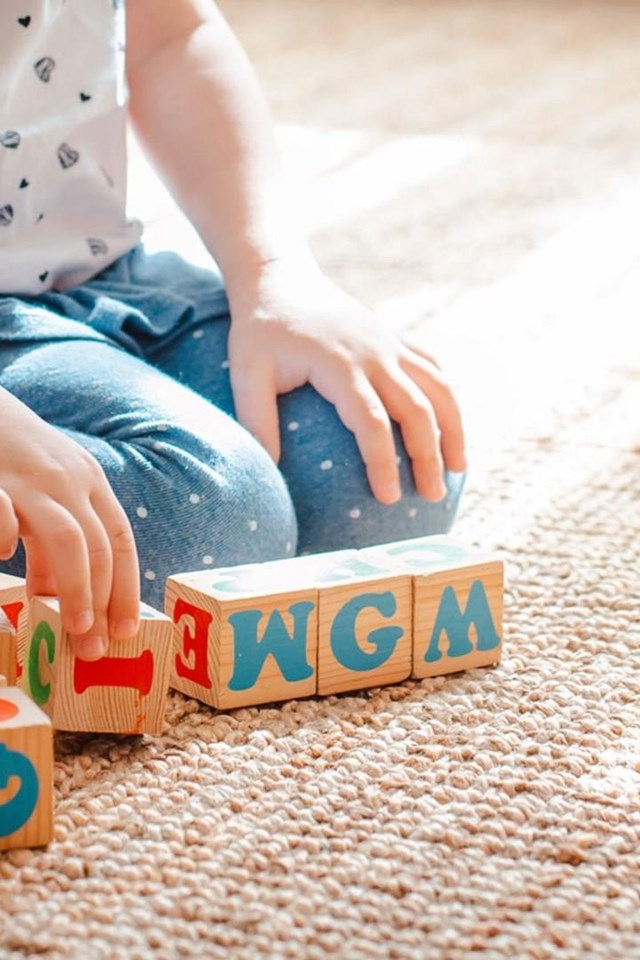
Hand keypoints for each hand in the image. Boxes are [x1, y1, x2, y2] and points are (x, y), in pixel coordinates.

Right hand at [0, 388, 139, 659]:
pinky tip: (3, 557)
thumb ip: (52, 545)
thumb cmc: (8, 459)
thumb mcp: (43, 497)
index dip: (127, 587)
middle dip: (101, 602)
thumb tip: (64, 602)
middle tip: (94, 648)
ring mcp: (31, 477)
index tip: (126, 630)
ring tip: (74, 628)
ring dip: (76, 588)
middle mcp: (69, 478)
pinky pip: (6, 513)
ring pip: (70, 538)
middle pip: (101, 546)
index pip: (120, 540)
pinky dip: (7, 535)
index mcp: (88, 482)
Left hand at [226, 253, 465, 502]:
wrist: (280, 278)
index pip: (372, 420)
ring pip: (439, 387)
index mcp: (340, 363)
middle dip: (429, 455)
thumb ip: (256, 421)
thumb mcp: (246, 373)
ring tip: (458, 470)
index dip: (383, 461)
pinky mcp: (396, 338)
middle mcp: (375, 351)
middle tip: (431, 497)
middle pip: (417, 409)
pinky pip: (434, 368)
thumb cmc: (260, 332)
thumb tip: (268, 475)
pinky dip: (448, 398)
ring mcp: (391, 342)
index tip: (388, 497)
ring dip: (454, 429)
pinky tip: (450, 428)